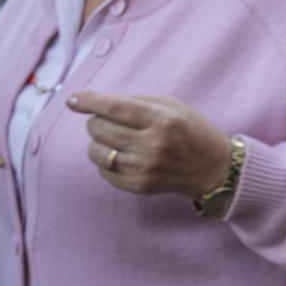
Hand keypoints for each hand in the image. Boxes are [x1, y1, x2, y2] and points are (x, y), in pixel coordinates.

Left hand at [68, 92, 232, 197]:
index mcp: (162, 120)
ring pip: (96, 151)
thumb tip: (96, 103)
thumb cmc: (190, 130)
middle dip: (96, 121)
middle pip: (99, 129)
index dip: (89, 101)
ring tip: (114, 139)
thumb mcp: (172, 107)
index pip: (114, 108)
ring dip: (98, 142)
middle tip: (107, 121)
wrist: (213, 168)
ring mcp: (145, 168)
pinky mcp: (140, 186)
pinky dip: (106, 161)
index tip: (73, 99)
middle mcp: (152, 145)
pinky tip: (122, 156)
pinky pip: (104, 172)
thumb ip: (136, 102)